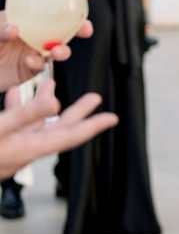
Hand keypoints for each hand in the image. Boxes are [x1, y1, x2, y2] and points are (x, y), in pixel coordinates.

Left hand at [0, 0, 94, 90]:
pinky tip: (31, 62)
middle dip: (79, 27)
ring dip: (63, 50)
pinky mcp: (28, 69)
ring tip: (57, 53)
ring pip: (58, 49)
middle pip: (63, 28)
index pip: (50, 5)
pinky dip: (39, 64)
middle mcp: (33, 33)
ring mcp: (32, 51)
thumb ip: (0, 27)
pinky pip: (41, 66)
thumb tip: (15, 29)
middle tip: (86, 29)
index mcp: (26, 18)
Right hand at [0, 79, 118, 179]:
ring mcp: (12, 148)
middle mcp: (25, 150)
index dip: (93, 126)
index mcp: (30, 149)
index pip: (70, 136)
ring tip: (50, 83)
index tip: (113, 119)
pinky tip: (14, 93)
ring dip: (43, 103)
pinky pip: (14, 124)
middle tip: (95, 97)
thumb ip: (25, 116)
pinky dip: (17, 108)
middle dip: (77, 111)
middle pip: (58, 128)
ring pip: (34, 123)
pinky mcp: (0, 144)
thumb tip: (55, 104)